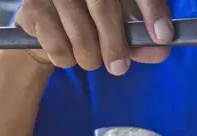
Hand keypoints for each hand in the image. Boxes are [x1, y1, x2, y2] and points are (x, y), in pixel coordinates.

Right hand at [14, 0, 172, 74]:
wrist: (44, 18)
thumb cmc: (90, 18)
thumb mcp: (120, 23)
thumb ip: (140, 36)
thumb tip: (161, 50)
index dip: (152, 11)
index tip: (163, 36)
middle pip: (104, 8)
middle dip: (115, 45)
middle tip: (119, 68)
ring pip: (80, 32)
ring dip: (89, 57)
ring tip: (90, 58)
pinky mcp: (33, 4)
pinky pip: (56, 44)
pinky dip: (66, 58)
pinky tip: (67, 52)